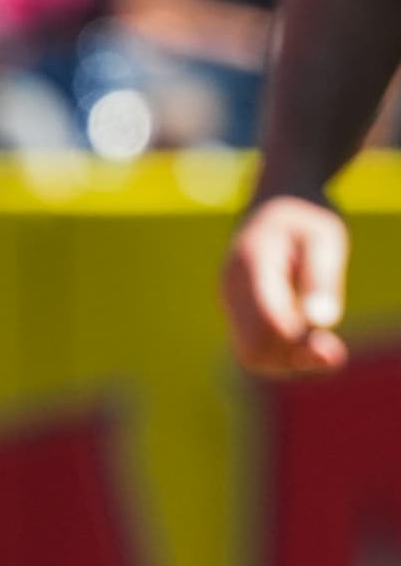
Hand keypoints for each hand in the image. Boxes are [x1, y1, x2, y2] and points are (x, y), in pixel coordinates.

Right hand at [222, 192, 352, 377]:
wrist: (278, 201)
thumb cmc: (308, 217)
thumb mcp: (326, 238)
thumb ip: (322, 278)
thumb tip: (322, 321)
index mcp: (250, 266)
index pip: (267, 323)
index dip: (300, 345)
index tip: (336, 352)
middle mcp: (231, 288)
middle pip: (254, 347)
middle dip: (294, 360)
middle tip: (335, 353)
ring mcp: (230, 302)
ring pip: (251, 354)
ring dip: (289, 364)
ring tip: (328, 351)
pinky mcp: (237, 312)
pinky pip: (253, 348)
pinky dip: (282, 358)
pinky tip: (312, 347)